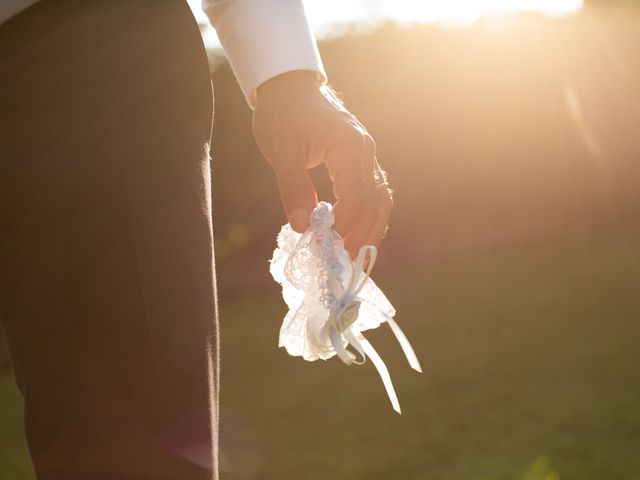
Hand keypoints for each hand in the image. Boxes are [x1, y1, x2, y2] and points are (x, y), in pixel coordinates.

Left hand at [253, 70, 392, 257]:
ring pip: (381, 200)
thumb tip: (302, 227)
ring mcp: (367, 155)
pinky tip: (357, 232)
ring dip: (370, 229)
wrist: (290, 87)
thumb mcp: (282, 152)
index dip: (343, 225)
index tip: (324, 244)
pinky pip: (374, 192)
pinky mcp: (362, 160)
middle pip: (375, 202)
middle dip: (361, 234)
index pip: (355, 197)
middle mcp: (366, 152)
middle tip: (343, 261)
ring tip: (354, 253)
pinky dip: (369, 215)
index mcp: (349, 147)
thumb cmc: (283, 115)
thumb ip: (293, 189)